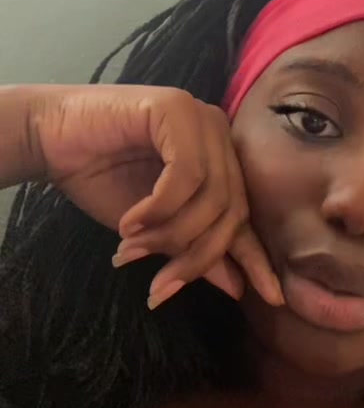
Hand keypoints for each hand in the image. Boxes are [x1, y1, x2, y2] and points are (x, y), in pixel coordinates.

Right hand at [31, 84, 282, 309]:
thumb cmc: (100, 176)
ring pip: (212, 195)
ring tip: (133, 250)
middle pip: (231, 210)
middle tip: (160, 287)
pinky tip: (129, 223)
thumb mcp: (153, 228)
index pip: (245, 214)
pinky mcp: (177, 108)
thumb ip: (194, 247)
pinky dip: (158, 208)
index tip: (270, 298)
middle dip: (197, 256)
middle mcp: (219, 135)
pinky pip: (186, 174)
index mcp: (220, 159)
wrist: (50, 137)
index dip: (256, 258)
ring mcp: (202, 118)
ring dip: (171, 235)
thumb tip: (237, 286)